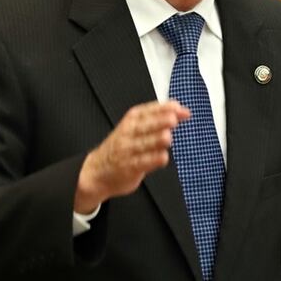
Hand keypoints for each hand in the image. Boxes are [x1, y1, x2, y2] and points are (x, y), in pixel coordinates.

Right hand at [75, 100, 189, 212]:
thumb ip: (159, 119)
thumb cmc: (122, 147)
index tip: (179, 109)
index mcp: (132, 119)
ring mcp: (128, 150)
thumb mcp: (137, 127)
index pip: (149, 110)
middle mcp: (129, 133)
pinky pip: (143, 162)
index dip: (165, 109)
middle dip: (160, 121)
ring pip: (145, 143)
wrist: (97, 171)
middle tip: (173, 120)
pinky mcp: (129, 167)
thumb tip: (183, 112)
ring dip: (157, 140)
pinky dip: (154, 159)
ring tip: (167, 138)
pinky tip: (163, 157)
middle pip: (146, 125)